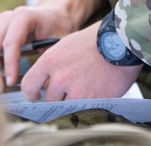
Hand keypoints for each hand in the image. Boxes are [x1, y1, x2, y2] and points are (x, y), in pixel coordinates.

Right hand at [0, 4, 66, 91]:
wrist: (56, 14)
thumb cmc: (59, 27)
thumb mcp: (61, 41)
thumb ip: (50, 60)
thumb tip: (40, 87)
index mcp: (24, 16)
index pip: (10, 43)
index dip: (9, 65)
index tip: (11, 83)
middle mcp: (8, 18)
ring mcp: (0, 25)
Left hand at [20, 22, 142, 101]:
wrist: (121, 42)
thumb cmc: (95, 40)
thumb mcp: (66, 45)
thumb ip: (52, 65)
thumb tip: (44, 83)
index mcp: (50, 61)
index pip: (28, 86)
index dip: (32, 93)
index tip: (37, 95)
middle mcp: (59, 78)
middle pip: (48, 99)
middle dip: (57, 96)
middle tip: (70, 87)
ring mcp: (75, 91)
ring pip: (64, 106)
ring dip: (72, 100)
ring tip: (85, 86)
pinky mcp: (91, 100)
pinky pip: (81, 109)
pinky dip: (86, 104)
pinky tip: (94, 92)